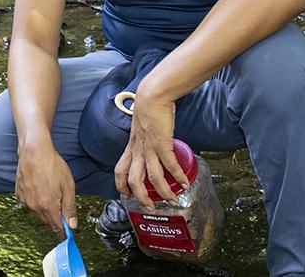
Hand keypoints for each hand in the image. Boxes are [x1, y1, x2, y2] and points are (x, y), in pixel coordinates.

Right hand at [15, 141, 77, 237]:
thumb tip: (72, 225)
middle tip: (61, 202)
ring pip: (38, 211)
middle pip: (47, 220)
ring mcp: (25, 200)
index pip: (57, 227)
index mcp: (48, 206)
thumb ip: (70, 208)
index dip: (64, 231)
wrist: (34, 151)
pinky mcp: (19, 194)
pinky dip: (36, 199)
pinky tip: (40, 186)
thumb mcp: (68, 186)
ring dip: (45, 207)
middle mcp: (34, 206)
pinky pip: (30, 203)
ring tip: (49, 189)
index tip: (68, 232)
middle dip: (56, 216)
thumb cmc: (52, 165)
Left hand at [114, 92, 185, 209]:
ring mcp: (149, 149)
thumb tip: (154, 146)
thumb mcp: (141, 129)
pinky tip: (185, 183)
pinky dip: (178, 176)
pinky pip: (170, 166)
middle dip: (141, 197)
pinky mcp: (162, 144)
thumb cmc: (149, 110)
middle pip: (133, 181)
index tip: (126, 195)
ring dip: (163, 192)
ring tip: (172, 199)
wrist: (152, 97)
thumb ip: (144, 139)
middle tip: (150, 207)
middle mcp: (137, 151)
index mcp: (130, 147)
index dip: (121, 185)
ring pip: (152, 178)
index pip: (119, 171)